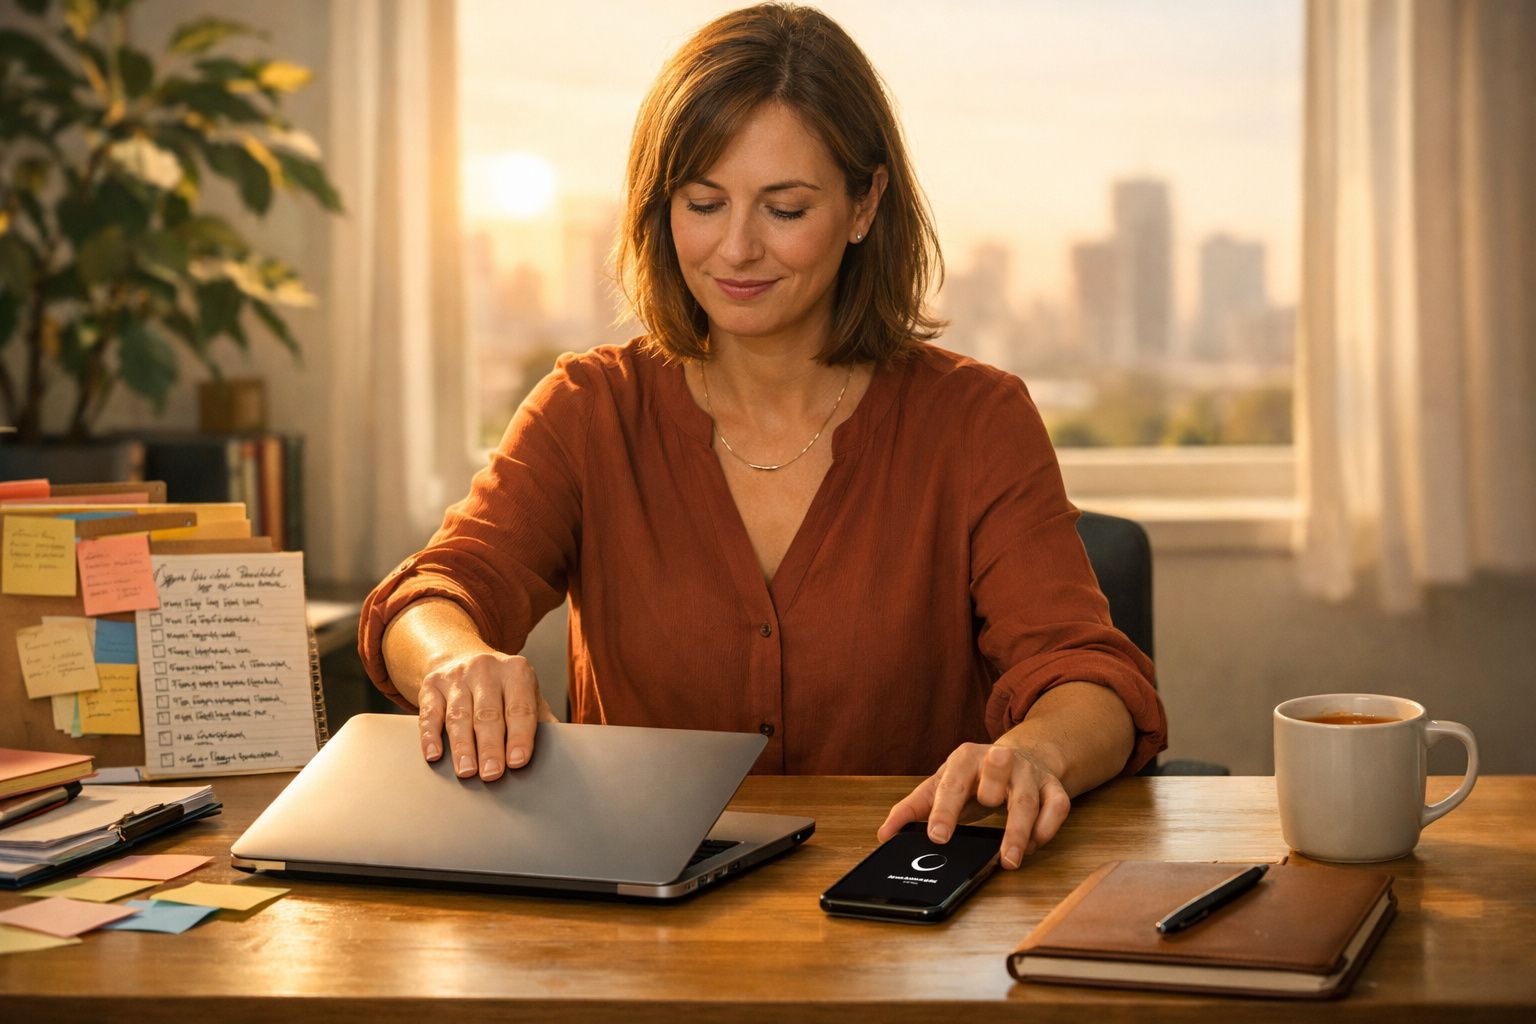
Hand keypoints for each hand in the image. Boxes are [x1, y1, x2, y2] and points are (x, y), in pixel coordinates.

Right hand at [416, 650, 556, 780]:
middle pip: (488, 715)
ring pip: (459, 716)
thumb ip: (542, 719)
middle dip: (491, 747)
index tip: (518, 761)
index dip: (520, 737)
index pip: (521, 709)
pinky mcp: (431, 685)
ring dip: (462, 747)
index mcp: (516, 671)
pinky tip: (434, 755)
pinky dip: (431, 736)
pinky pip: (430, 713)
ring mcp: (456, 676)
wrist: (461, 655)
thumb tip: (563, 750)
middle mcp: (486, 669)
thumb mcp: (526, 693)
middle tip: (492, 774)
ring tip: (466, 771)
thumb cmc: (501, 686)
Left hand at [877, 742, 1070, 869]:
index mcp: (965, 759)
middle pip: (997, 775)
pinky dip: (1047, 828)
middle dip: (992, 796)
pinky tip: (1034, 847)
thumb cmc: (974, 776)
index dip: (944, 810)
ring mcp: (1029, 774)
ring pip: (1027, 800)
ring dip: (1019, 832)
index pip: (953, 783)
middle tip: (977, 832)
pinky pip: (1057, 806)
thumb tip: (885, 835)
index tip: (936, 836)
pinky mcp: (1053, 787)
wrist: (1019, 754)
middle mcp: (999, 760)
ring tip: (1009, 861)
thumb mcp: (941, 785)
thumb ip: (913, 809)